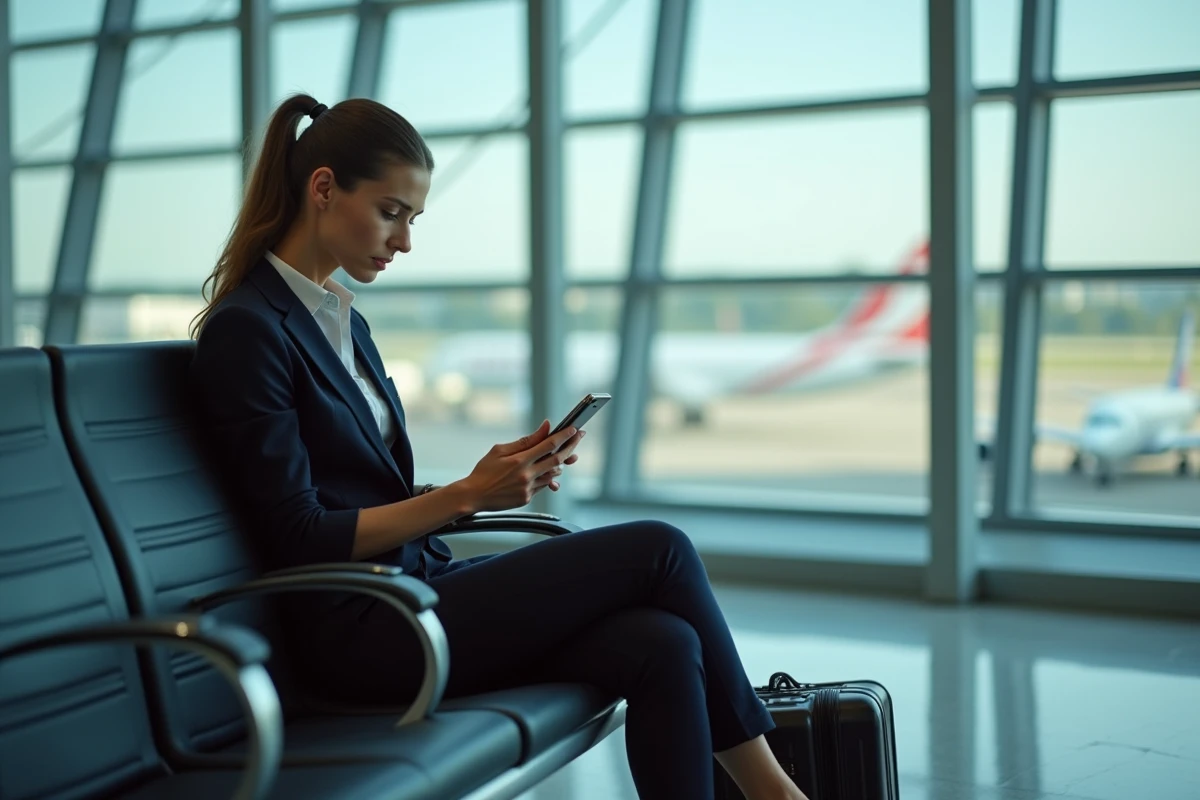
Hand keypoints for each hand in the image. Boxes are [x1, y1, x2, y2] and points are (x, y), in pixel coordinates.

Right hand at [458, 420, 582, 510]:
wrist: (473, 496)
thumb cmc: (484, 471)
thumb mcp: (500, 450)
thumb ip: (525, 441)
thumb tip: (545, 428)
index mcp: (519, 460)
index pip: (548, 445)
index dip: (564, 436)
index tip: (573, 429)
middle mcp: (526, 475)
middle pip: (557, 459)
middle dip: (571, 446)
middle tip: (579, 437)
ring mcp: (528, 488)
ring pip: (553, 474)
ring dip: (560, 463)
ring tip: (564, 455)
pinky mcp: (527, 498)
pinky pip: (544, 485)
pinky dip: (548, 477)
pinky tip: (547, 471)